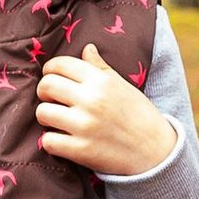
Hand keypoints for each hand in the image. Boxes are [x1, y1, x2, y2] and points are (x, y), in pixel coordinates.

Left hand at [35, 51, 178, 176]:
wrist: (156, 151)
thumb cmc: (139, 115)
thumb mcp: (123, 86)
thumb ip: (101, 67)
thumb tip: (87, 48)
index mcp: (101, 81)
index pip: (60, 64)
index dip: (50, 69)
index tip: (52, 77)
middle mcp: (91, 100)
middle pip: (46, 85)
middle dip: (44, 91)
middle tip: (52, 99)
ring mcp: (85, 126)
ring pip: (43, 113)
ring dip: (46, 117)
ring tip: (57, 120)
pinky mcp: (81, 150)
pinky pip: (48, 141)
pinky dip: (51, 141)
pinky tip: (62, 140)